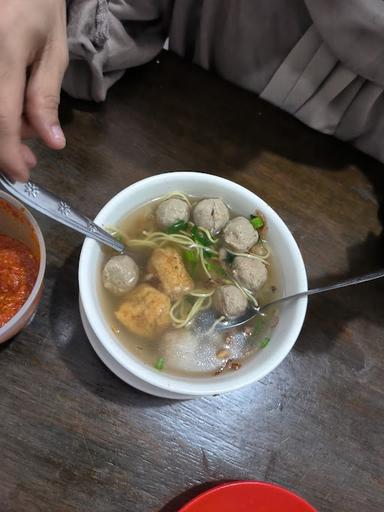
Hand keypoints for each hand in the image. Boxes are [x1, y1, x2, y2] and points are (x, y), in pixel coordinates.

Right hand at [0, 0, 67, 180]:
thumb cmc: (38, 9)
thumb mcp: (52, 53)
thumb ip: (46, 98)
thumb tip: (52, 143)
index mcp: (3, 51)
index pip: (1, 117)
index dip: (8, 152)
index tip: (22, 174)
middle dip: (3, 147)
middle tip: (27, 159)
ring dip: (1, 132)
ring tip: (24, 134)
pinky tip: (11, 116)